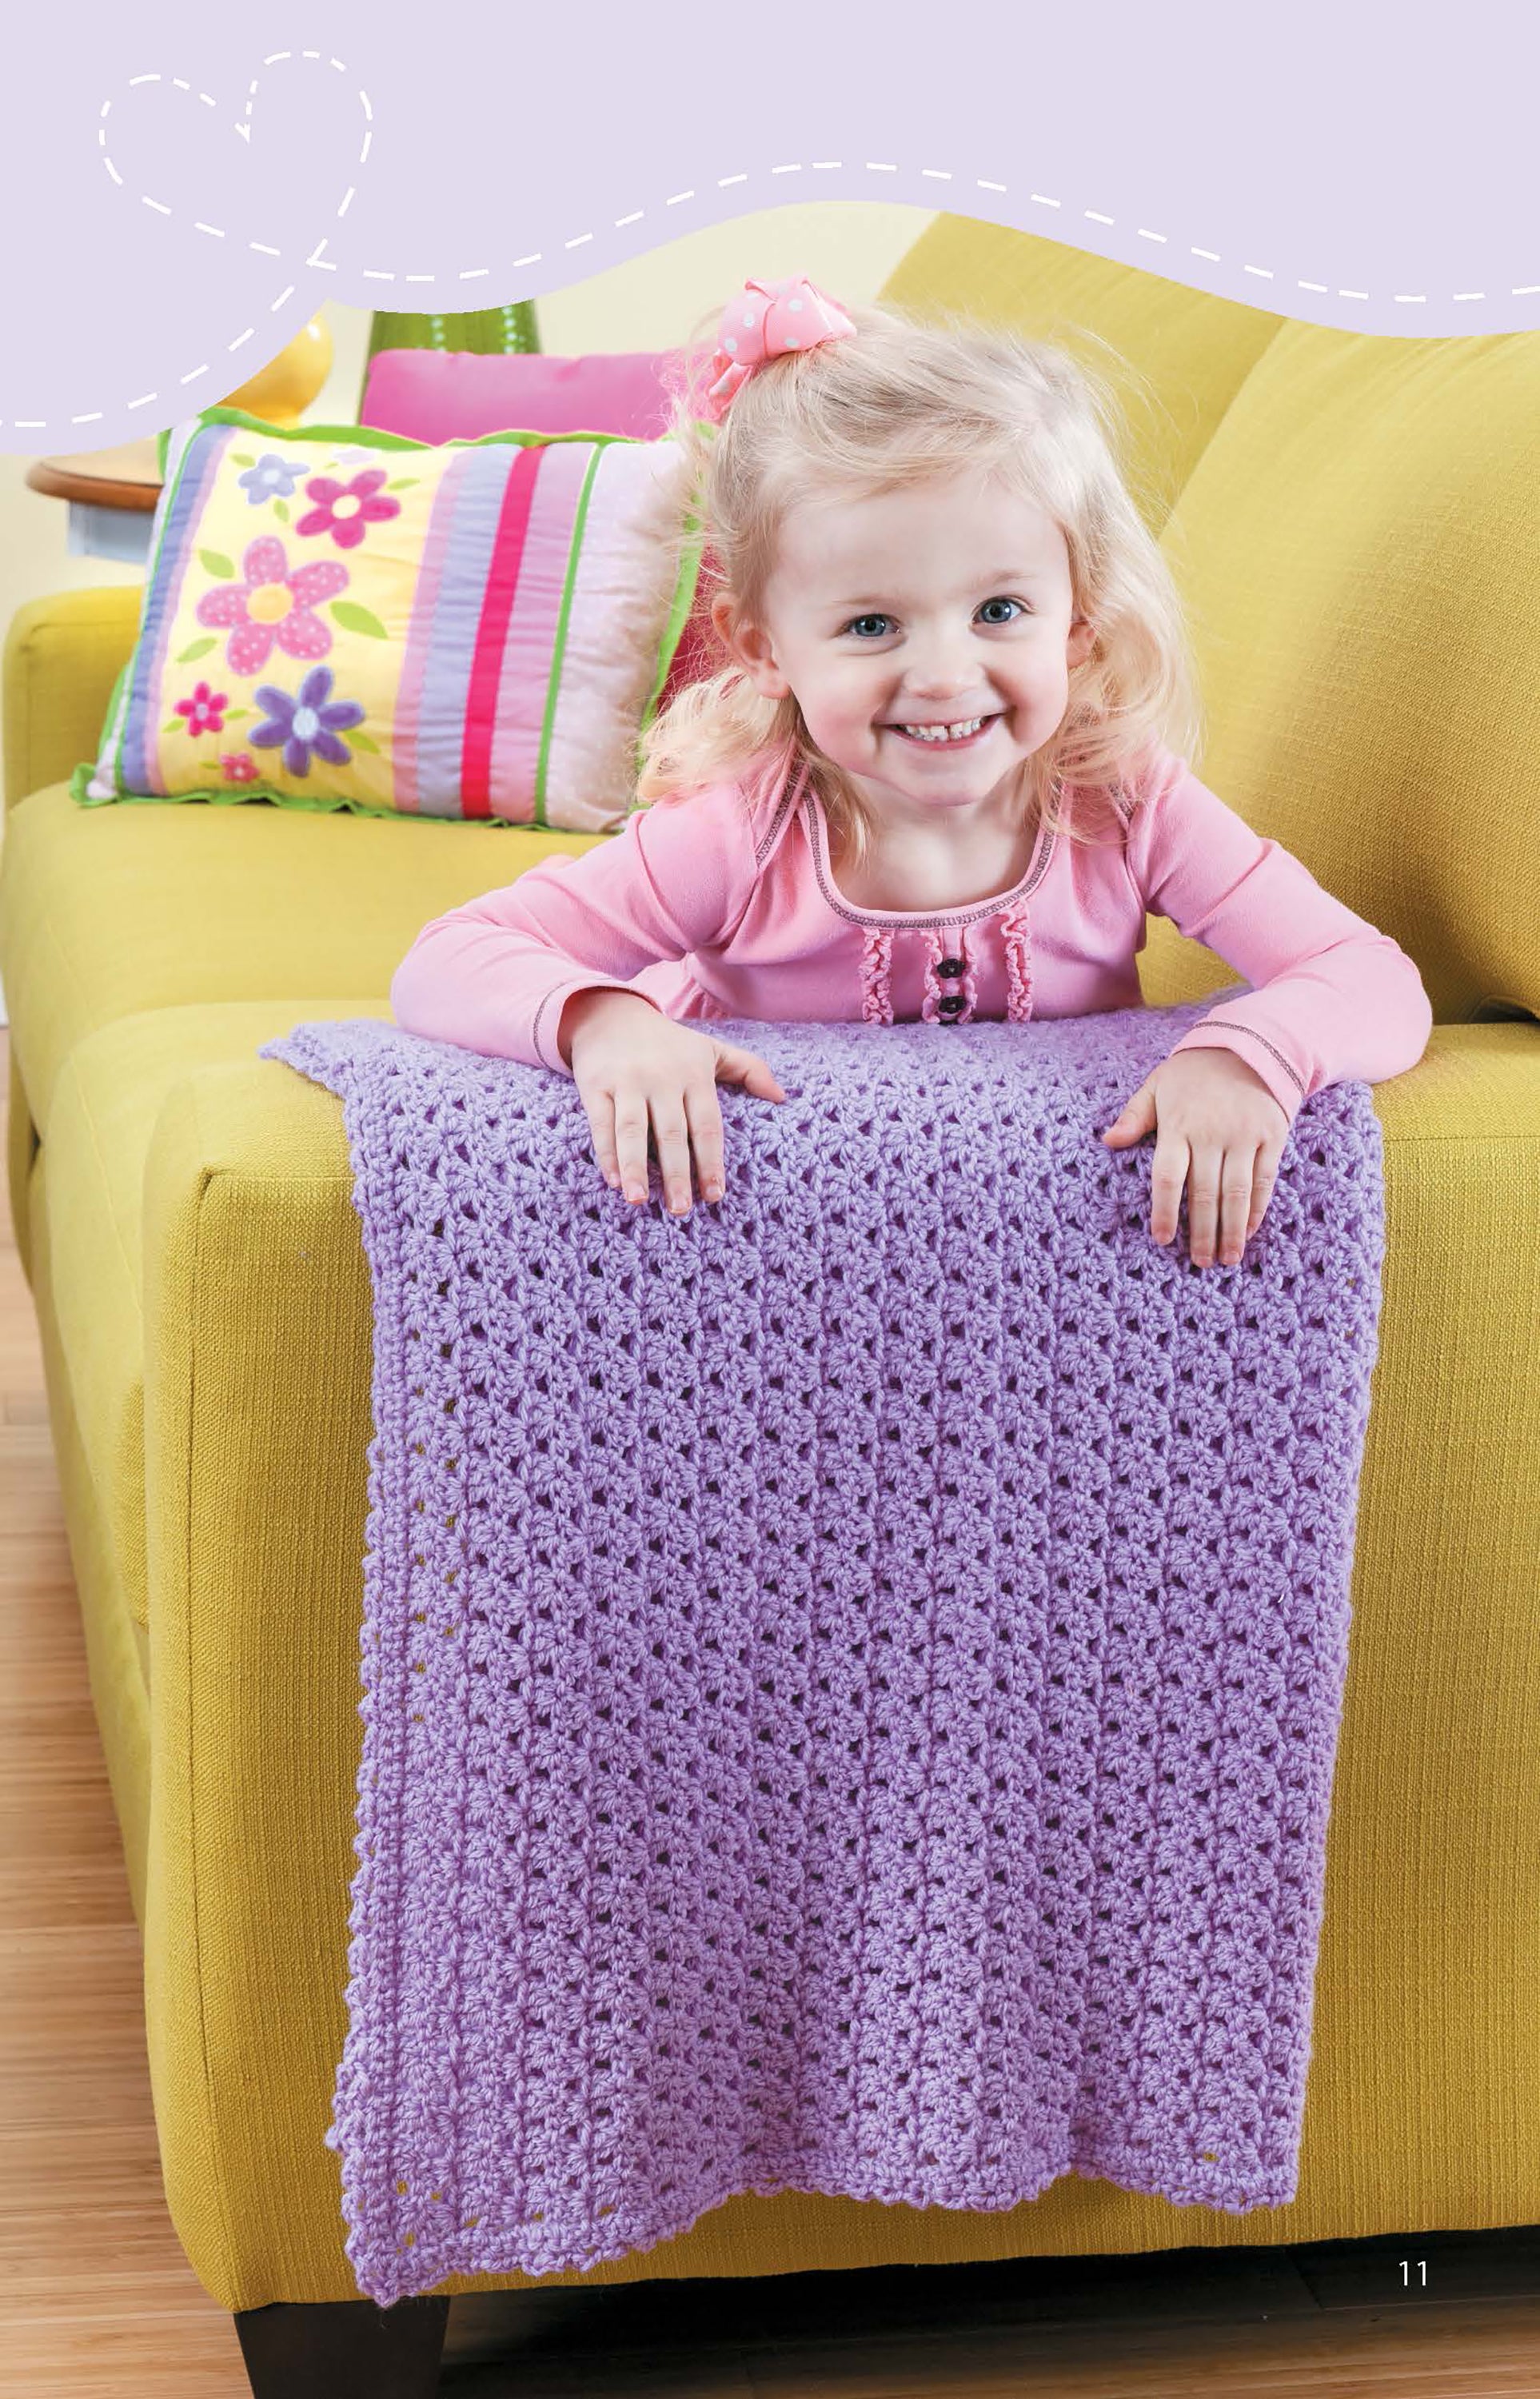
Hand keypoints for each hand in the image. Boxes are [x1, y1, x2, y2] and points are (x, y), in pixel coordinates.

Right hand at [560, 988, 785, 1215]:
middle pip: (671, 1132)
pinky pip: (601, 1123)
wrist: (610, 1015)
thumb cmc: (668, 1043)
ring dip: (635, 1167)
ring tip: (638, 1201)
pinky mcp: (595, 1085)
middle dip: (676, 1172)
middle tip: (680, 1209)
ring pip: (631, 1130)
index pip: (707, 1125)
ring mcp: (626, 1082)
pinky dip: (606, 1153)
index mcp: (693, 1075)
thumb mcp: (710, 1049)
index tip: (715, 1195)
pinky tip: (613, 1181)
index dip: (711, 1162)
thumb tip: (783, 1097)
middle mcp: (661, 1079)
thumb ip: (749, 1069)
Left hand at [1099, 1047, 1289, 1266]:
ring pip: (1236, 1192)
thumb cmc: (1195, 1071)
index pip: (1168, 1177)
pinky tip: (1250, 1229)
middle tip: (1199, 1262)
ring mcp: (1244, 1136)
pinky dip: (1257, 1207)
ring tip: (1227, 1259)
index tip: (1162, 1239)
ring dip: (1231, 1230)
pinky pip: (1264, 1179)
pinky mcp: (1272, 1135)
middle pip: (1204, 1193)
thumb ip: (1135, 1116)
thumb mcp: (1158, 1085)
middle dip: (1201, 1232)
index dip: (1164, 1211)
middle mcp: (1211, 1133)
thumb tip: (1108, 1142)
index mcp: (1179, 1125)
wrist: (1251, 1042)